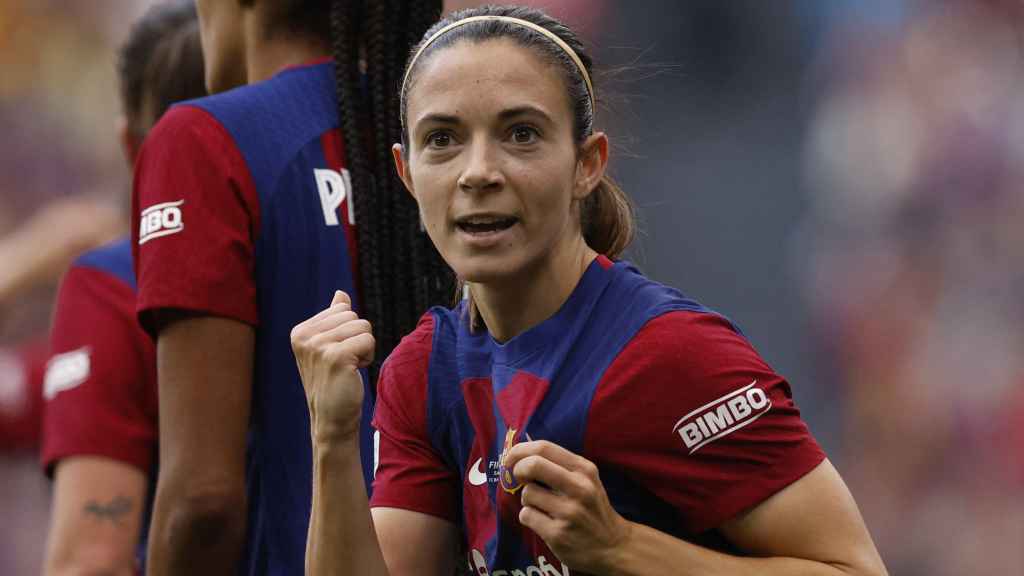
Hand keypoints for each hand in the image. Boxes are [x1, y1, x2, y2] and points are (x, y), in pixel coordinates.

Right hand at [290, 290, 374, 443]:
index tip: (337, 355)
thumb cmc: (333, 381)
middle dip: (358, 338)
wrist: (332, 418)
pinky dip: (368, 357)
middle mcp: (305, 336)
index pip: (343, 309)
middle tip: (344, 363)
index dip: (349, 332)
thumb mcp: (329, 346)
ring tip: (348, 368)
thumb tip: (340, 294)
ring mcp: (318, 346)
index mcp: (300, 331)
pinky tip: (353, 373)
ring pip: (363, 327)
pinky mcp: (335, 356)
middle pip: (354, 316)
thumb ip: (334, 319)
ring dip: (363, 349)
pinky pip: (368, 340)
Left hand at [505, 440, 632, 574]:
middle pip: (532, 465)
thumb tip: (521, 454)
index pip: (544, 447)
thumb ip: (560, 466)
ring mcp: (569, 512)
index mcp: (584, 470)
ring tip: (542, 507)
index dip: (520, 450)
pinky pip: (526, 516)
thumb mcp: (587, 480)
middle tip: (519, 478)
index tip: (511, 458)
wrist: (613, 546)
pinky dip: (529, 518)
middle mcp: (579, 488)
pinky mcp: (558, 534)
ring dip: (527, 500)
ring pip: (527, 494)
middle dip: (518, 470)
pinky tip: (544, 522)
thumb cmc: (592, 508)